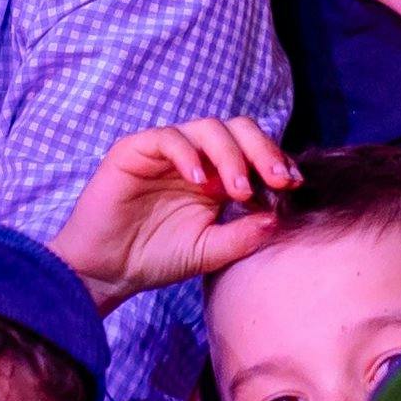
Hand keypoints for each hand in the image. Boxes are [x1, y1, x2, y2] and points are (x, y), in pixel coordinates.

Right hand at [54, 119, 298, 310]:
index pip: (254, 152)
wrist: (106, 271)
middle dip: (262, 151)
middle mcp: (196, 157)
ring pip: (208, 128)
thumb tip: (278, 219)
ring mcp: (166, 150)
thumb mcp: (209, 251)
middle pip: (238, 130)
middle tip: (277, 180)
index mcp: (218, 176)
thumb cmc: (156, 258)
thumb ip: (242, 235)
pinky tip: (199, 181)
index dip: (276, 161)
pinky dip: (187, 154)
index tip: (294, 185)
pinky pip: (167, 137)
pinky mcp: (136, 149)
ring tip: (237, 189)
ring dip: (230, 155)